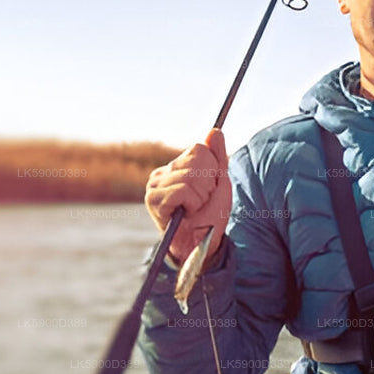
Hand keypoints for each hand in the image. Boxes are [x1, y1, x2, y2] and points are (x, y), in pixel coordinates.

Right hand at [145, 129, 231, 262]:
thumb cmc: (210, 214)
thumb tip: (215, 130)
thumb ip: (217, 156)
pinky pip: (184, 190)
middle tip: (201, 201)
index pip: (199, 149)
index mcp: (174, 166)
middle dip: (208, 184)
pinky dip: (193, 203)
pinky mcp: (154, 200)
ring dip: (202, 196)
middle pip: (196, 160)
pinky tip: (187, 212)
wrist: (203, 243)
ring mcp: (154, 186)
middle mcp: (160, 173)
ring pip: (191, 176)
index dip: (212, 170)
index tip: (208, 189)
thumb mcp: (219, 182)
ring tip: (194, 208)